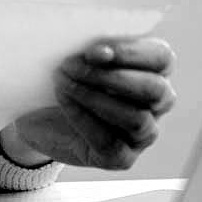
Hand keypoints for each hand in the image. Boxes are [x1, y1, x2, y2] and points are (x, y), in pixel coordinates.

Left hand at [0, 37, 176, 170]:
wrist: (41, 114)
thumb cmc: (67, 75)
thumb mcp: (77, 54)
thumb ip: (91, 45)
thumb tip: (97, 49)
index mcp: (152, 69)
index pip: (161, 57)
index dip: (131, 53)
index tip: (95, 50)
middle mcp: (156, 103)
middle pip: (154, 90)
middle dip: (112, 77)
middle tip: (72, 66)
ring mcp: (143, 134)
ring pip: (136, 118)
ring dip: (95, 98)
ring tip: (63, 83)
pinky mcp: (122, 157)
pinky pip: (111, 142)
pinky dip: (84, 119)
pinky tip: (64, 102)